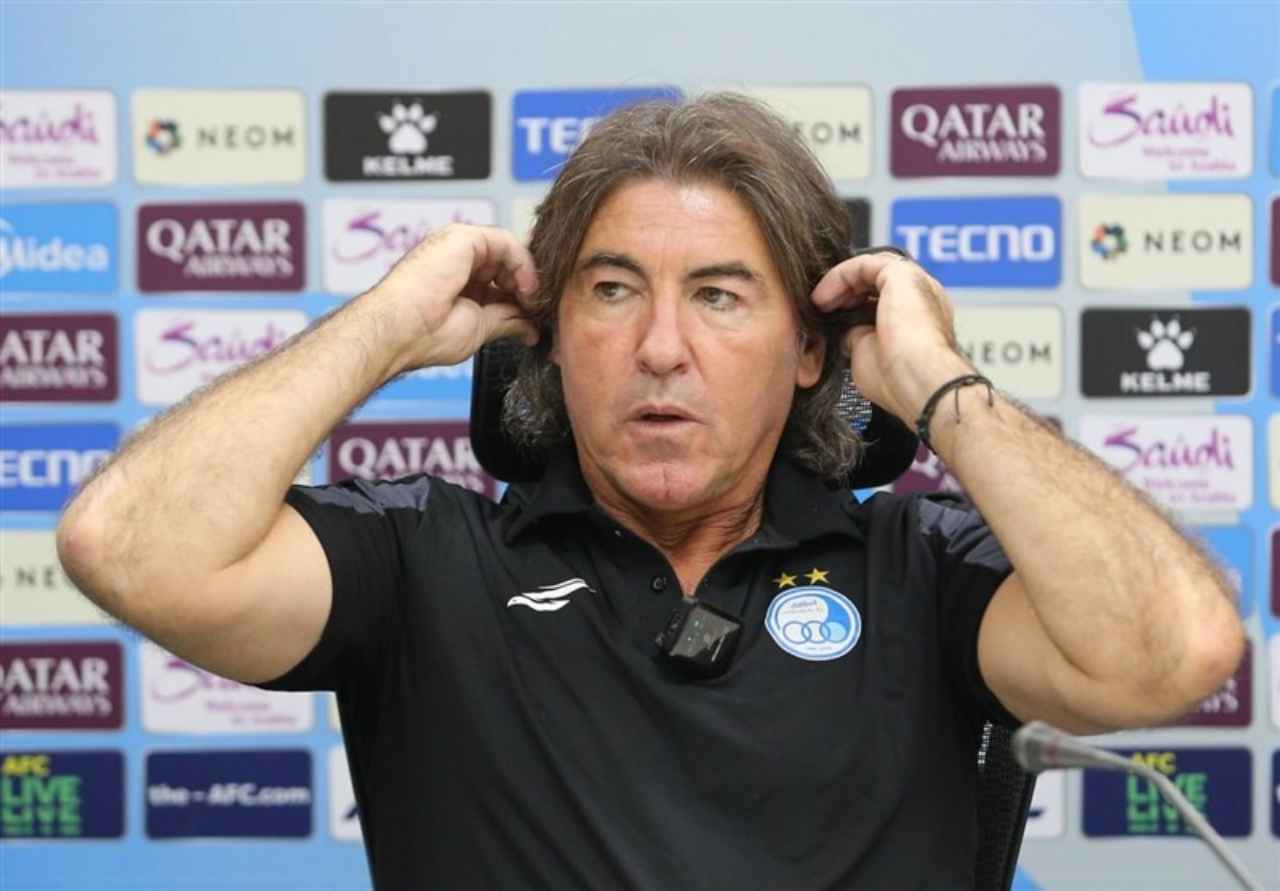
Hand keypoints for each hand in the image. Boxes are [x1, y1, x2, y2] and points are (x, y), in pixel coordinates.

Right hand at [362, 224, 539, 371]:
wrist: (400, 331)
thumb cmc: (424, 334)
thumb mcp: (479, 328)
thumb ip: (506, 321)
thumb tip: (529, 329)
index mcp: (456, 279)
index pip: (500, 278)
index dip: (520, 294)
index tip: (534, 315)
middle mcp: (456, 258)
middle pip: (506, 262)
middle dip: (527, 286)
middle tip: (539, 310)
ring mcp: (457, 245)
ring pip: (509, 251)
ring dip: (528, 277)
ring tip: (532, 303)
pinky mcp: (462, 238)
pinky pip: (507, 243)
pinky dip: (523, 265)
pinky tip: (526, 289)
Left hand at [810, 251, 972, 424]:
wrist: (917, 382)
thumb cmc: (897, 379)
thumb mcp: (867, 356)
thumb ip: (858, 339)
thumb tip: (846, 333)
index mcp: (917, 319)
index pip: (881, 300)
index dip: (851, 305)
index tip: (827, 318)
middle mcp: (921, 298)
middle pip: (876, 281)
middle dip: (845, 292)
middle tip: (820, 308)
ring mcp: (915, 283)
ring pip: (871, 269)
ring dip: (840, 283)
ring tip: (819, 302)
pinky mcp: (903, 274)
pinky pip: (864, 264)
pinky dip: (840, 276)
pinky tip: (823, 296)